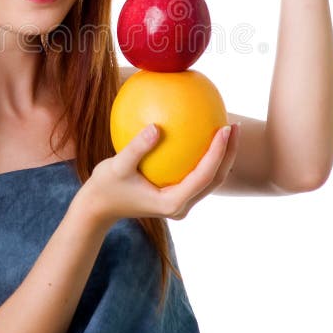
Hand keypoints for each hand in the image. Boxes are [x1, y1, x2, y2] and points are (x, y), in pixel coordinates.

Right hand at [77, 122, 239, 229]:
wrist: (99, 207)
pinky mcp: (176, 195)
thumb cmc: (105, 186)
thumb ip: (136, 148)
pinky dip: (204, 155)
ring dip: (222, 155)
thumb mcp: (116, 166)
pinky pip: (197, 174)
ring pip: (211, 179)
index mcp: (172, 203)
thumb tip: (155, 126)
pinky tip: (201, 132)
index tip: (224, 128)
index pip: (204, 177)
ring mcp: (180, 202)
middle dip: (229, 153)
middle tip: (233, 125)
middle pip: (216, 179)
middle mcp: (181, 206)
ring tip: (227, 127)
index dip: (218, 153)